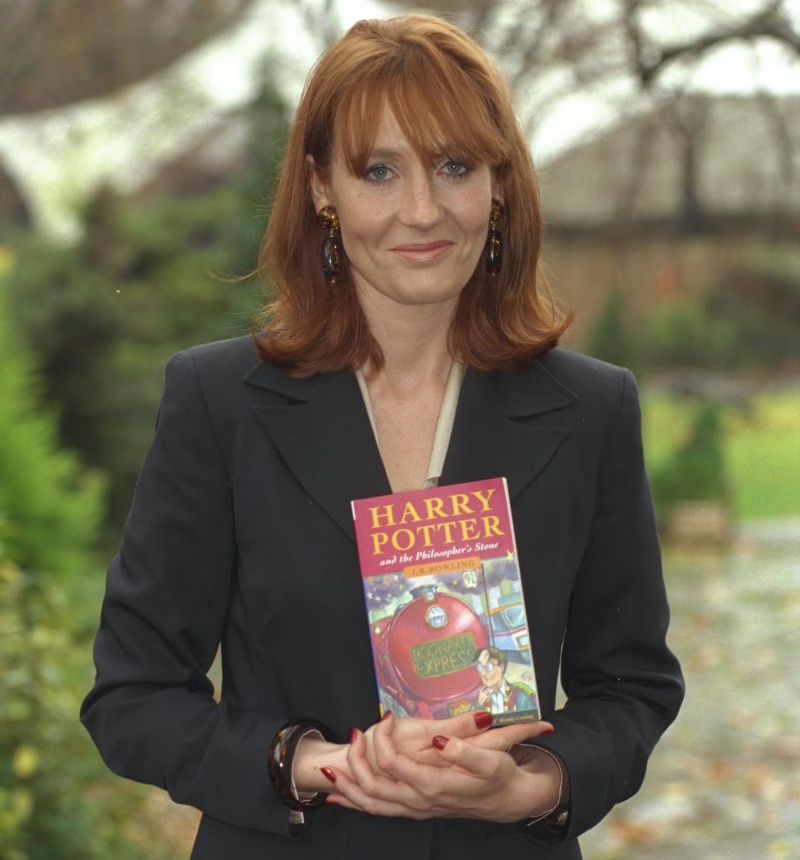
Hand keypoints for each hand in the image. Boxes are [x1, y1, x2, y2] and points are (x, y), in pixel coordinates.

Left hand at [320, 712, 558, 821]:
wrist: (508, 800)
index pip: (395, 764)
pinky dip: (356, 804)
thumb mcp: (490, 759)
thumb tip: (441, 741)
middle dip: (355, 763)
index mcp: (435, 785)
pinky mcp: (416, 809)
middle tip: (353, 733)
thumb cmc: (498, 776)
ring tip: (328, 771)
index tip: (386, 716)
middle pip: (374, 787)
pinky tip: (339, 799)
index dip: (384, 740)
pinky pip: (379, 812)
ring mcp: (416, 809)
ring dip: (348, 788)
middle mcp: (420, 801)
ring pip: (372, 804)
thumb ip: (465, 750)